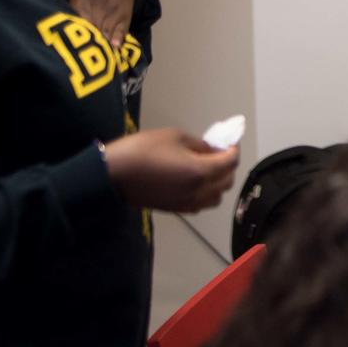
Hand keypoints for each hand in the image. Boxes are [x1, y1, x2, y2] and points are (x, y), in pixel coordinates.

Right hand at [104, 129, 238, 212]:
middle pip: (227, 181)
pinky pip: (201, 204)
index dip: (233, 149)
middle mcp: (198, 192)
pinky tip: (195, 180)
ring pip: (216, 197)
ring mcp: (187, 204)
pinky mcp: (176, 209)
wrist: (113, 175)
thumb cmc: (142, 150)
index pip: (230, 162)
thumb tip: (213, 149)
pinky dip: (206, 193)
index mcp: (201, 172)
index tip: (230, 140)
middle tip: (219, 150)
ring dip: (218, 182)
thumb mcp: (175, 137)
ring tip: (208, 166)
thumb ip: (200, 144)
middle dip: (228, 165)